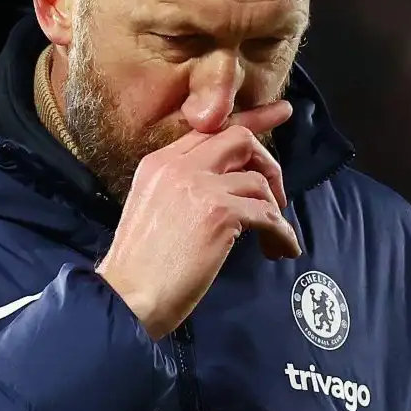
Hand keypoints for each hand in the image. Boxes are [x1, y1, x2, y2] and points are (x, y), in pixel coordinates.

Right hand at [97, 101, 300, 338]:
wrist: (128, 297)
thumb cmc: (141, 267)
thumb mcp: (153, 208)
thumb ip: (183, 187)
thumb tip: (229, 187)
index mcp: (159, 162)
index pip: (210, 129)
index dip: (251, 122)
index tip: (280, 113)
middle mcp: (179, 166)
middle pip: (239, 139)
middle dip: (268, 163)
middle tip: (277, 196)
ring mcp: (200, 187)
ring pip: (258, 181)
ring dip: (274, 211)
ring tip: (274, 238)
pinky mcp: (220, 214)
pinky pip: (267, 216)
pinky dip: (282, 233)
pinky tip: (283, 249)